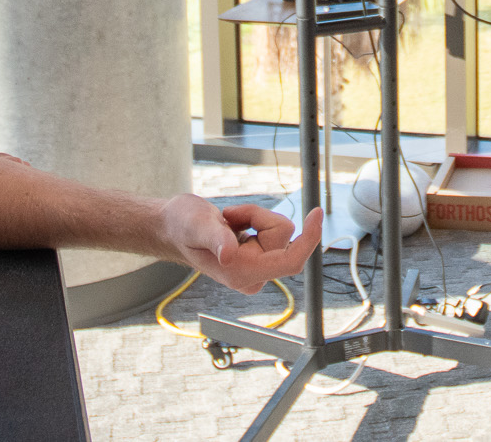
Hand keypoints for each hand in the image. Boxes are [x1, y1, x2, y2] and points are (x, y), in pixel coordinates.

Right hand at [161, 194, 323, 293]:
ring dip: (254, 217)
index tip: (317, 213)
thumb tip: (229, 255)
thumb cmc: (182, 225)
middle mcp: (253, 276)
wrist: (173, 227)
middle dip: (259, 218)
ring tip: (227, 221)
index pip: (291, 261)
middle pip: (282, 237)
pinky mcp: (258, 258)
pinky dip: (253, 220)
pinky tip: (232, 226)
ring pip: (277, 232)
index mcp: (243, 273)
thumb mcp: (198, 225)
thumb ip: (216, 239)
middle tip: (229, 216)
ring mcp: (256, 269)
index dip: (309, 239)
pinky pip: (270, 230)